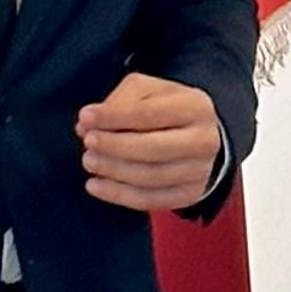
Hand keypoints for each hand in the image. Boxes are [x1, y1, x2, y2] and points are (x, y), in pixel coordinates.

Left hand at [77, 73, 222, 210]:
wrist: (198, 137)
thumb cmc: (165, 110)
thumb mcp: (147, 91)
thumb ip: (118, 102)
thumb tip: (87, 124)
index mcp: (195, 106)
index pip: (149, 113)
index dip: (113, 117)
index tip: (85, 118)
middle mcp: (205, 140)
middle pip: (153, 148)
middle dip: (114, 146)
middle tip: (88, 143)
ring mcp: (200, 171)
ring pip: (150, 177)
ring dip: (113, 170)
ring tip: (90, 161)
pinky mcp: (190, 194)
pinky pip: (150, 200)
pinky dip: (118, 194)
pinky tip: (95, 185)